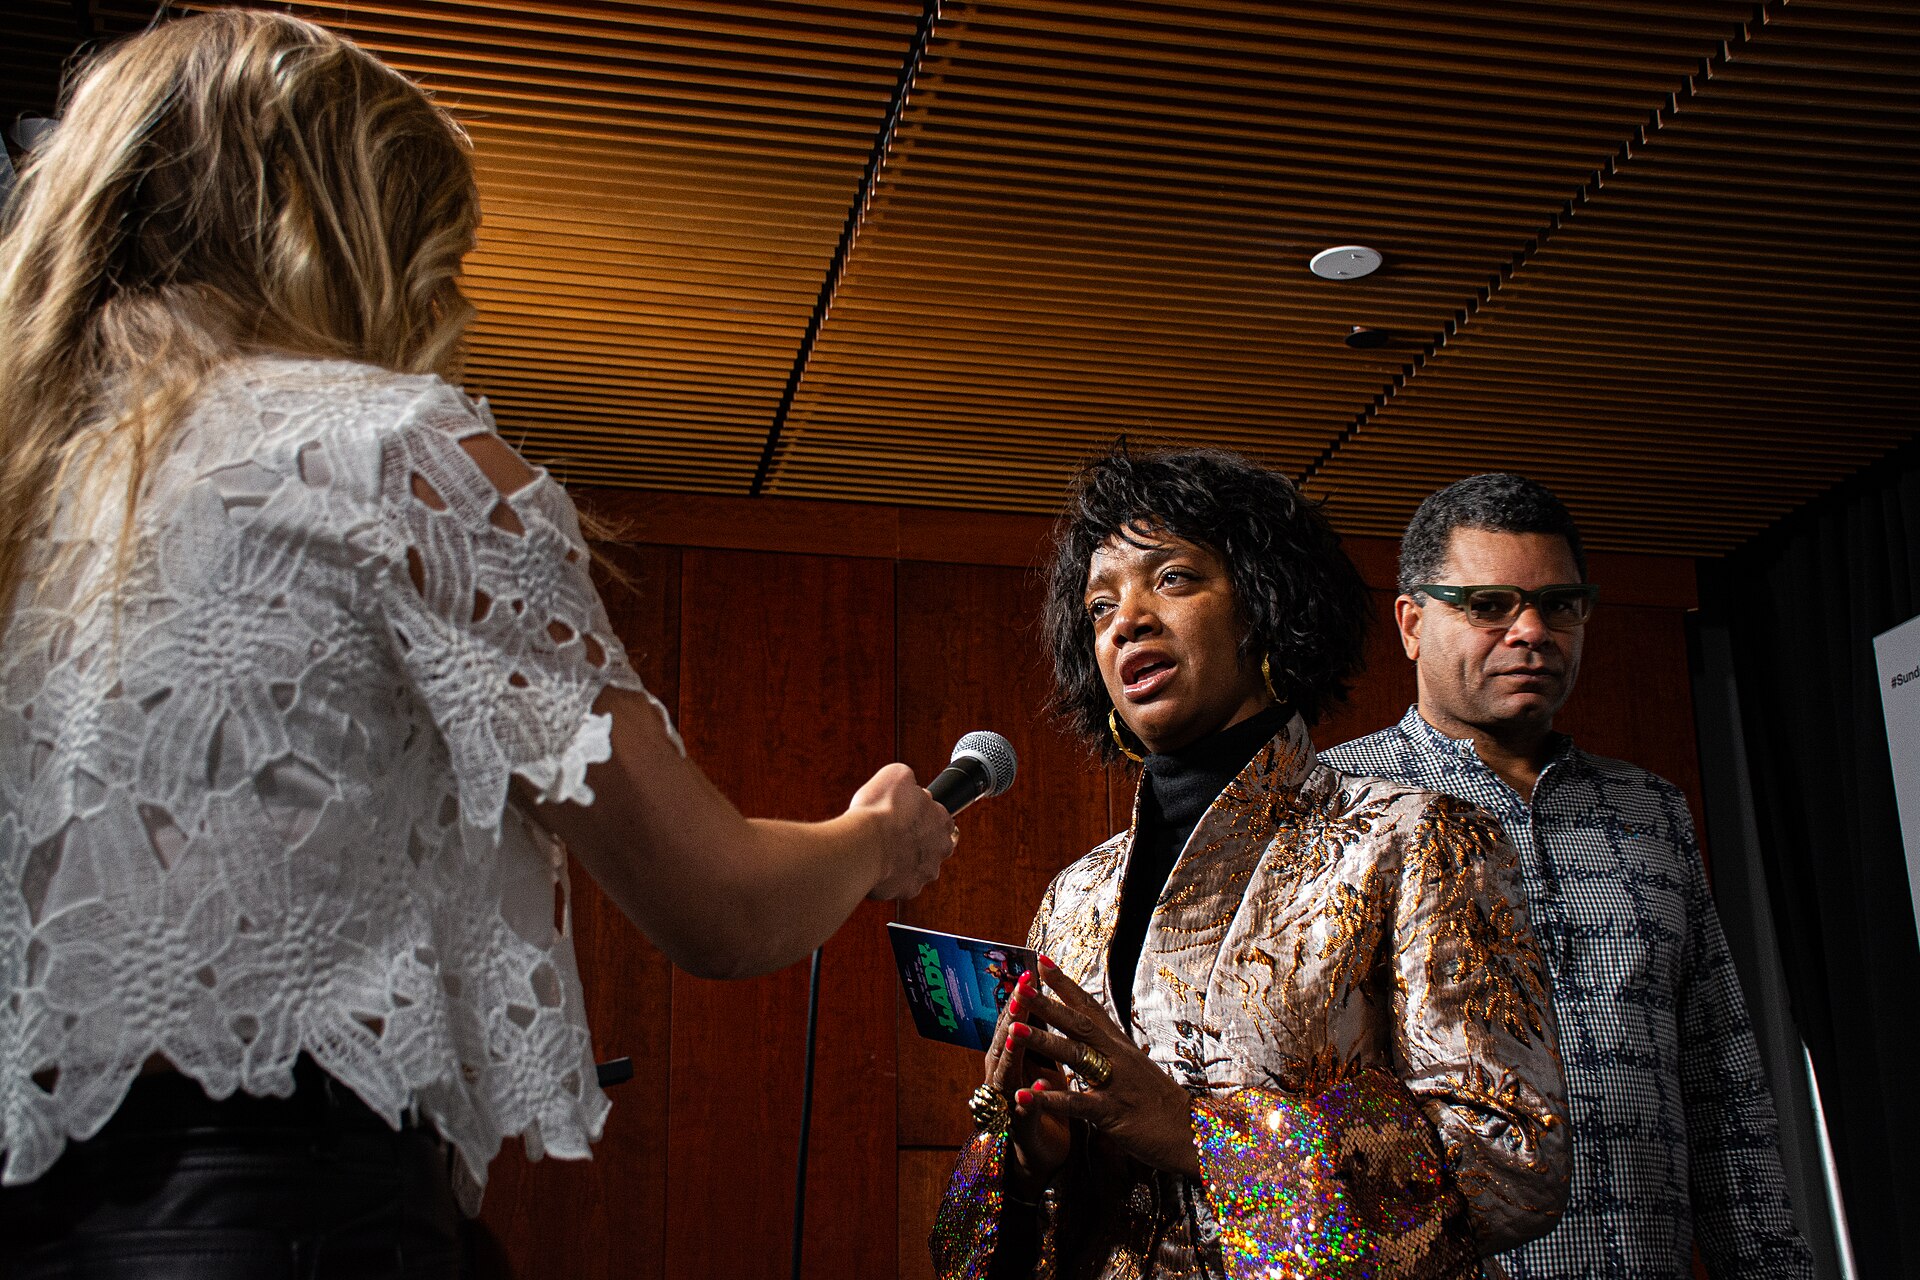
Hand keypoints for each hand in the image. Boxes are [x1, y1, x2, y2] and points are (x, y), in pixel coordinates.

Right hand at [850, 763, 956, 899]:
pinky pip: (901, 883)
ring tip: (883, 851)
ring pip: (918, 866)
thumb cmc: (880, 810)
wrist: (866, 844)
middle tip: (895, 833)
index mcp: (942, 820)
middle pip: (933, 844)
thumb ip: (909, 780)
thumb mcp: (897, 774)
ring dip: (904, 860)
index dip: (922, 814)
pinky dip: (891, 877)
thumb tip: (908, 782)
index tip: (908, 814)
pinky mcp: (908, 890)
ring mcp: (926, 872)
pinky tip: (878, 865)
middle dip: (917, 840)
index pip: (941, 817)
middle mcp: (940, 848)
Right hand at [983, 970, 1070, 1189]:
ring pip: (1004, 1074)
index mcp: (1014, 1058)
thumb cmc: (1041, 1102)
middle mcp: (1003, 1076)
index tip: (1029, 972)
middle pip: (1004, 1041)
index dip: (1021, 999)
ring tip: (1016, 1034)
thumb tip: (1041, 997)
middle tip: (1020, 993)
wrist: (1040, 1153)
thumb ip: (1037, 1036)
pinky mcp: (1018, 1129)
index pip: (1015, 1022)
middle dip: (1012, 1017)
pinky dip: (1025, 1102)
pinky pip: (1020, 1114)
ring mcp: (1006, 1102)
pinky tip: (1029, 1091)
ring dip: (1010, 1054)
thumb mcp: (1041, 1064)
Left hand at [1015, 957, 1201, 1178]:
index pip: (1091, 1007)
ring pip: (1076, 1056)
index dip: (1065, 984)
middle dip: (1048, 1004)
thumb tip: (1096, 1035)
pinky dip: (1051, 1099)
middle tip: (1020, 987)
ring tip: (1014, 1030)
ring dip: (1044, 1042)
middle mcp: (1118, 1057)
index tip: (1041, 962)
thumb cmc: (1163, 1104)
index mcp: (1121, 1046)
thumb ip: (1114, 1052)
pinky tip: (1026, 1094)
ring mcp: (1116, 1083)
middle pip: (1079, 1023)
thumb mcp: (1138, 1069)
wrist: (1194, 1132)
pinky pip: (1077, 1104)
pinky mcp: (1113, 1113)